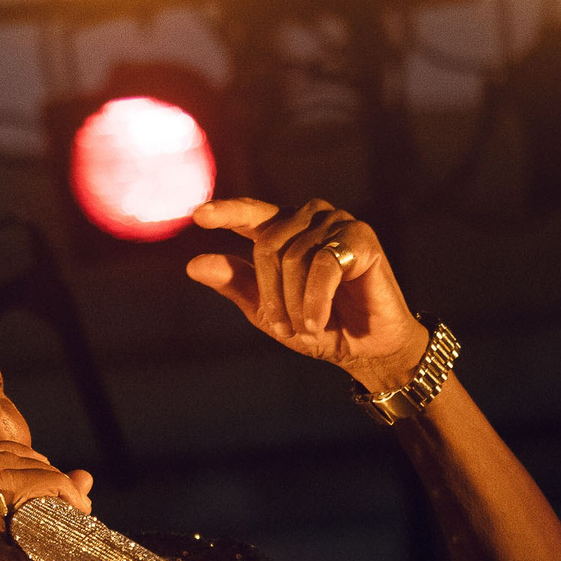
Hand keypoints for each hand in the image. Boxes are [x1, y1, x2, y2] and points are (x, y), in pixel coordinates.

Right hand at [0, 441, 94, 560]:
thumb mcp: (27, 547)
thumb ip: (46, 509)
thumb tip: (84, 476)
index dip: (18, 453)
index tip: (53, 474)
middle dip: (42, 467)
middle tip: (73, 498)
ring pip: (3, 480)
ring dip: (49, 485)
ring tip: (76, 512)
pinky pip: (21, 532)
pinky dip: (54, 538)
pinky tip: (71, 559)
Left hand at [186, 197, 429, 393]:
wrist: (365, 348)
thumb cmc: (318, 326)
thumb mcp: (268, 311)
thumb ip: (236, 284)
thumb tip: (194, 265)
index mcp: (284, 229)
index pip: (250, 214)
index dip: (225, 212)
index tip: (197, 215)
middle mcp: (310, 217)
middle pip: (267, 246)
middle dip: (271, 295)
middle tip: (284, 329)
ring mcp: (337, 223)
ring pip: (293, 257)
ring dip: (294, 303)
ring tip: (306, 328)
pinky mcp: (361, 237)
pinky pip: (323, 266)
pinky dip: (315, 301)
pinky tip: (317, 322)